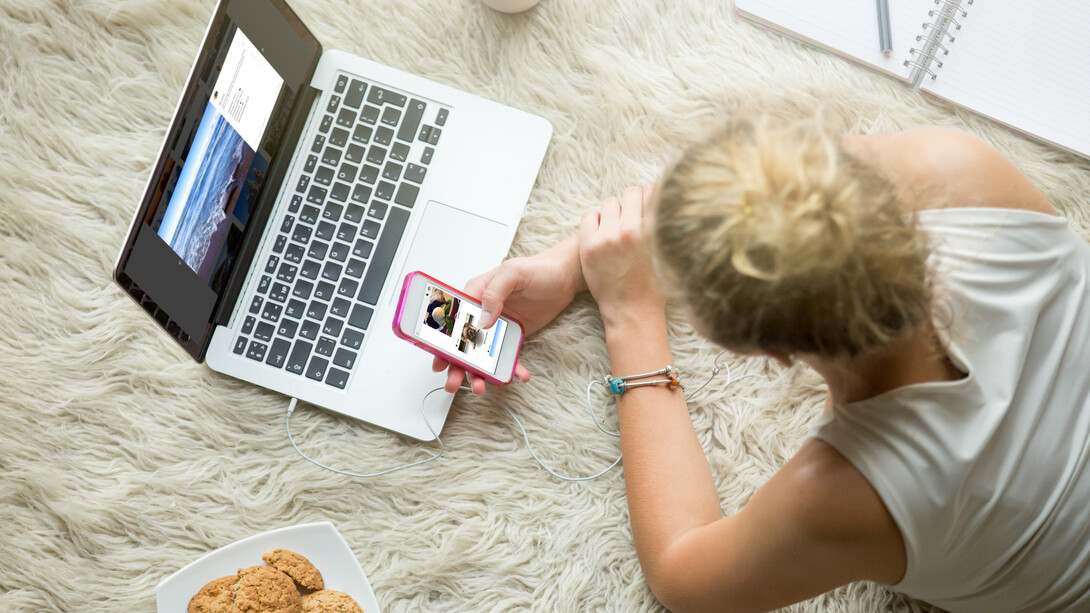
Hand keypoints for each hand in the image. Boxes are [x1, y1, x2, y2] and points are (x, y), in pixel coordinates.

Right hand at [432, 236, 585, 393]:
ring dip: (480, 372)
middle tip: (453, 382)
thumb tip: (483, 319)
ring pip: (482, 354)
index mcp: (475, 294)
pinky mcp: (513, 335)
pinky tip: (519, 375)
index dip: (442, 341)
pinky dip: (512, 368)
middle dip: (456, 364)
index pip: (452, 319)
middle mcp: (483, 312)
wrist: (565, 277)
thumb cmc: (538, 268)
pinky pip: (508, 356)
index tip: (439, 360)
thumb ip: (495, 293)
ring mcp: (498, 326)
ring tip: (480, 387)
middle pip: (463, 342)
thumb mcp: (513, 273)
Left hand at [579, 186, 665, 326]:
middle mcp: (631, 230)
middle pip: (632, 192)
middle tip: (633, 217)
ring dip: (615, 211)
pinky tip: (602, 233)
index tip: (649, 206)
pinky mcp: (589, 245)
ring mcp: (608, 237)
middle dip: (634, 202)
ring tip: (617, 227)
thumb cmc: (655, 284)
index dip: (653, 197)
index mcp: (655, 230)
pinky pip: (590, 215)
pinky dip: (596, 220)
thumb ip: (668, 227)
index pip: (654, 192)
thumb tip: (670, 199)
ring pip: (610, 202)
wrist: (631, 310)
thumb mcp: (670, 253)